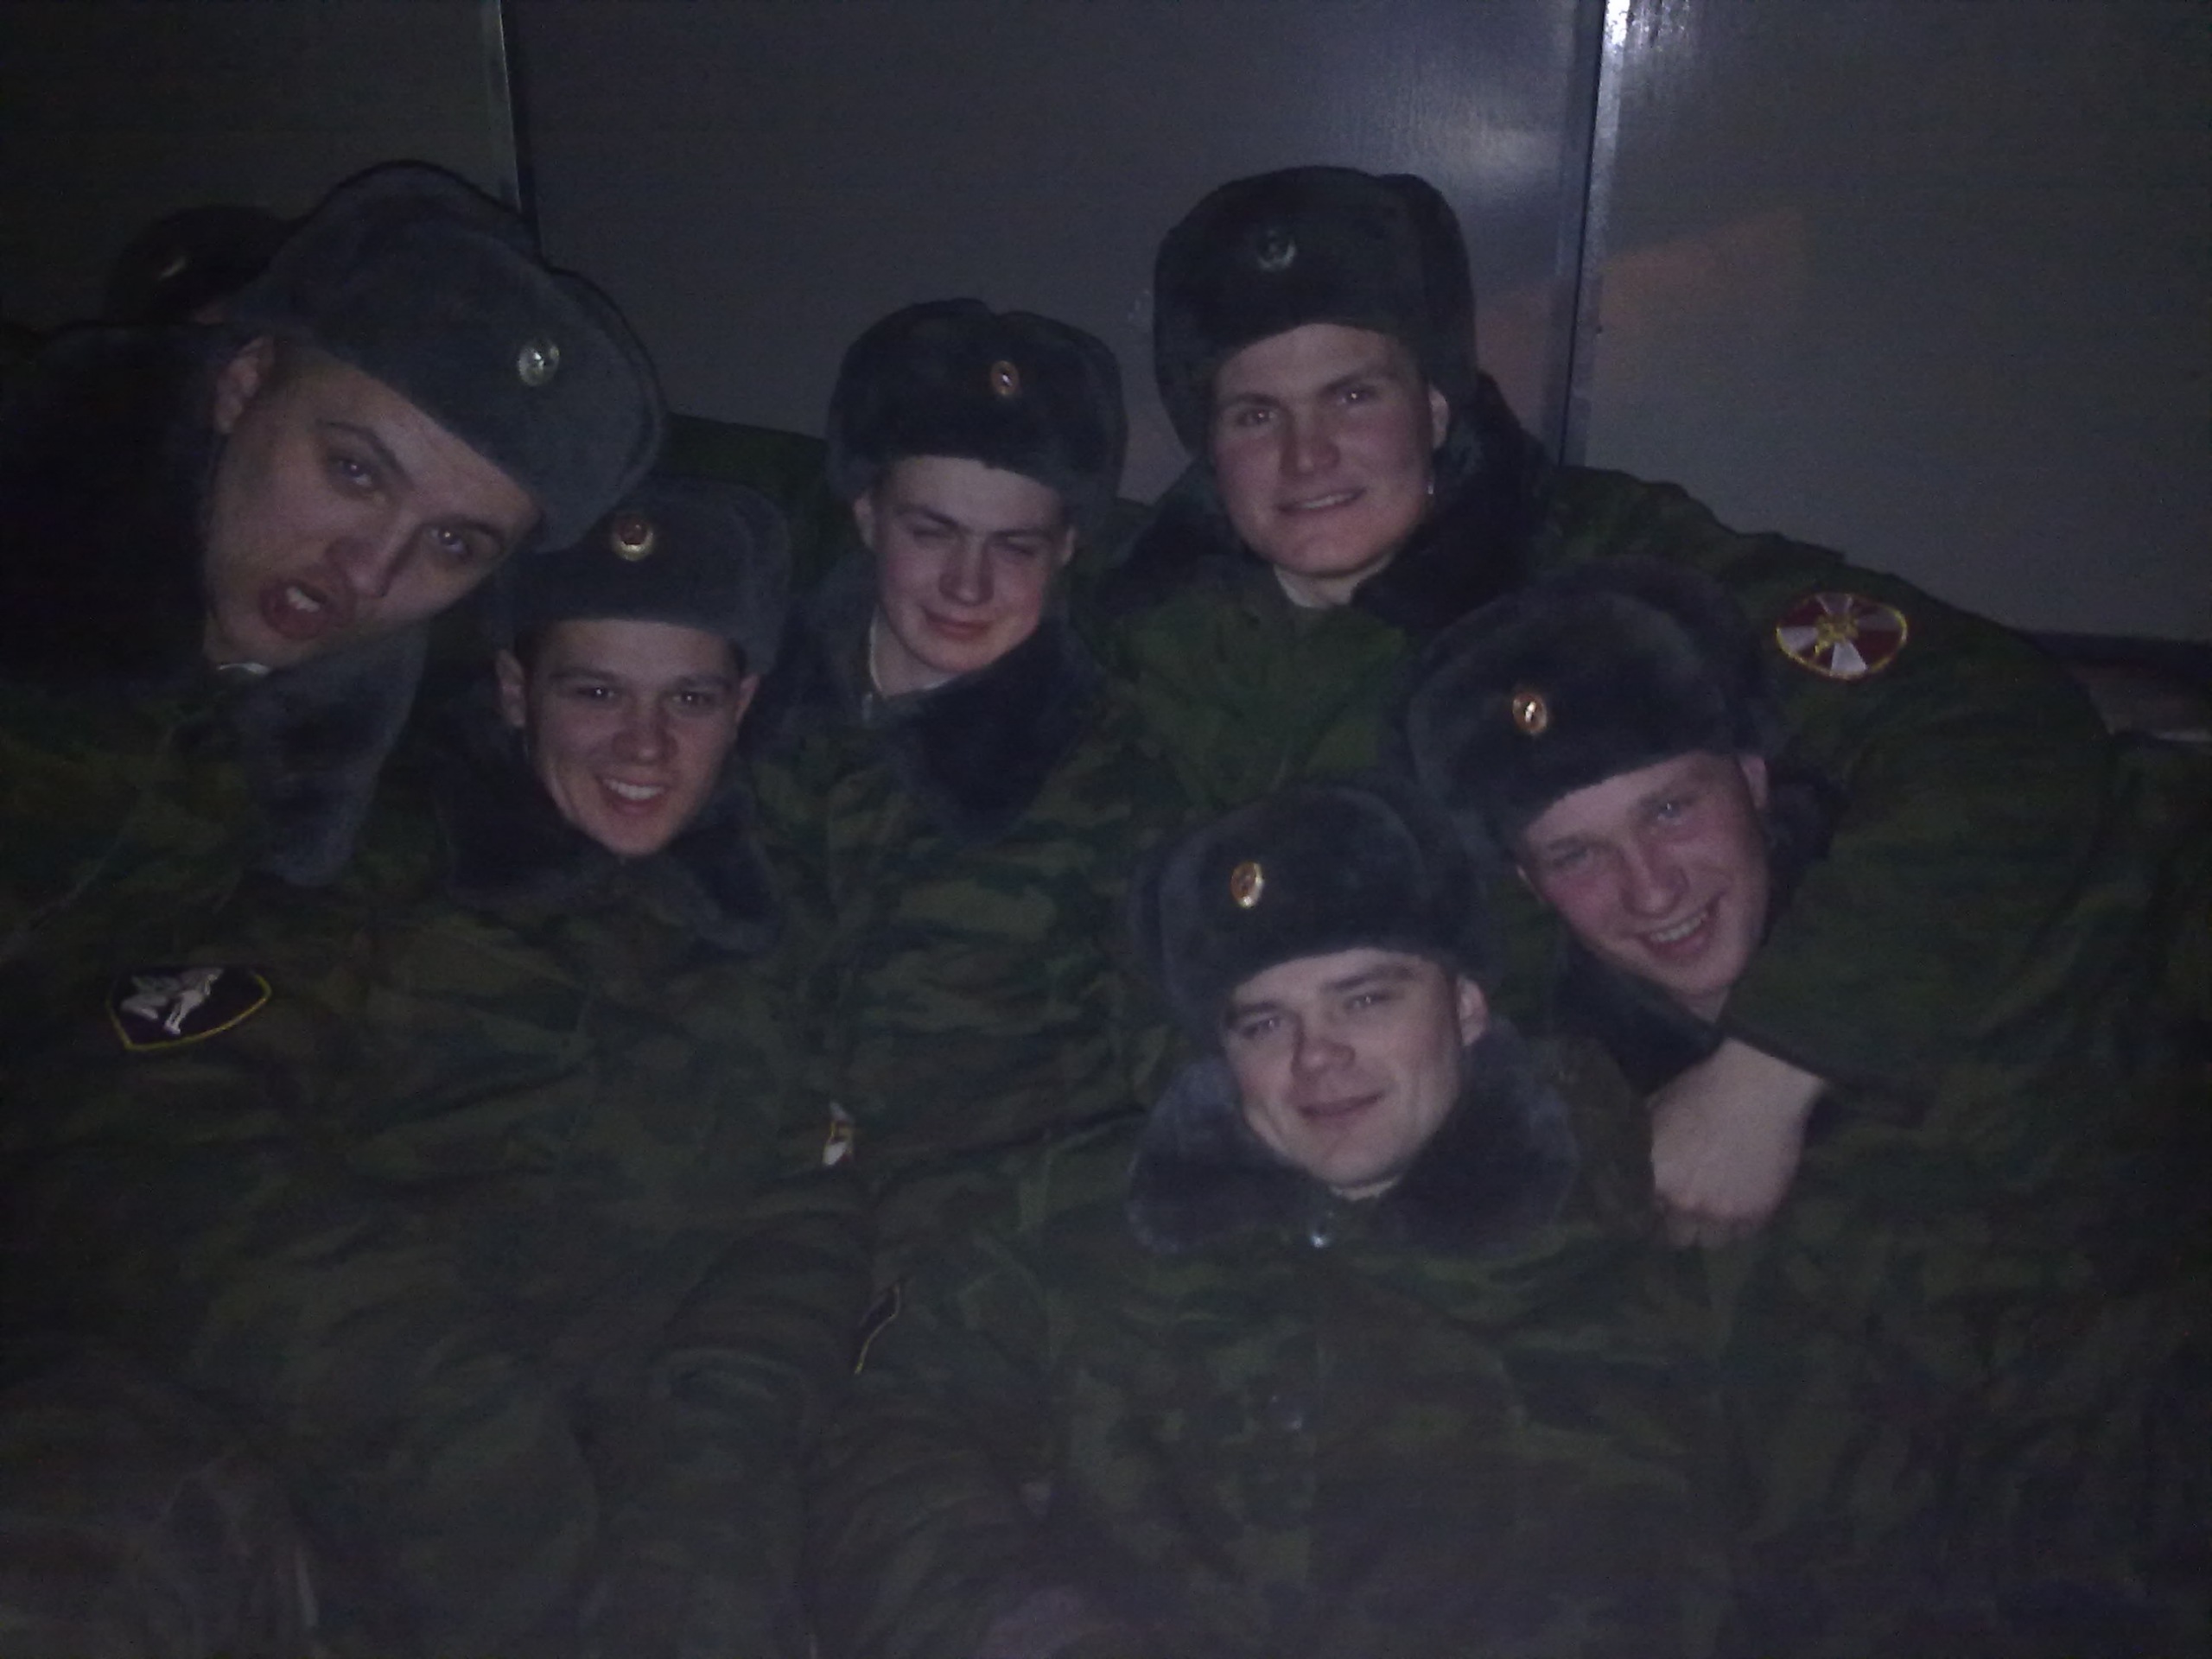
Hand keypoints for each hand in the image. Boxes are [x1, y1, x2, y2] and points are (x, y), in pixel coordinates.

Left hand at [1648, 1038, 1823, 1246]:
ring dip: (1712, 1228)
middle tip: (1687, 1208)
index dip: (1651, 1213)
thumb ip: (1642, 1147)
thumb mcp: (1655, 1113)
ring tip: (1716, 1209)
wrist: (1758, 1087)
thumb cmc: (1701, 1091)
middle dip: (1679, 1224)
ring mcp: (1724, 1213)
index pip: (1643, 1219)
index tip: (1657, 1207)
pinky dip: (1741, 1223)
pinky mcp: (1758, 1213)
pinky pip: (1745, 1233)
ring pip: (1712, 1241)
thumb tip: (1627, 1158)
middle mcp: (1686, 1205)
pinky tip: (1741, 1203)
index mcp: (1656, 1180)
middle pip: (1677, 1238)